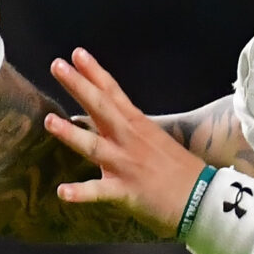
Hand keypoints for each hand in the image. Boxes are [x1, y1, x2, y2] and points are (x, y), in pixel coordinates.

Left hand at [41, 47, 202, 235]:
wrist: (204, 200)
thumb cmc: (184, 172)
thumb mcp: (159, 142)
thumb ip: (134, 132)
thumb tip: (114, 124)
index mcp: (138, 126)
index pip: (113, 93)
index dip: (94, 73)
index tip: (76, 54)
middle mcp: (129, 140)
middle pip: (100, 108)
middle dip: (78, 86)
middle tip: (57, 65)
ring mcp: (126, 165)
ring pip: (93, 146)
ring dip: (71, 134)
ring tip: (49, 121)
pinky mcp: (126, 191)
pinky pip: (99, 192)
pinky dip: (80, 193)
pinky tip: (62, 192)